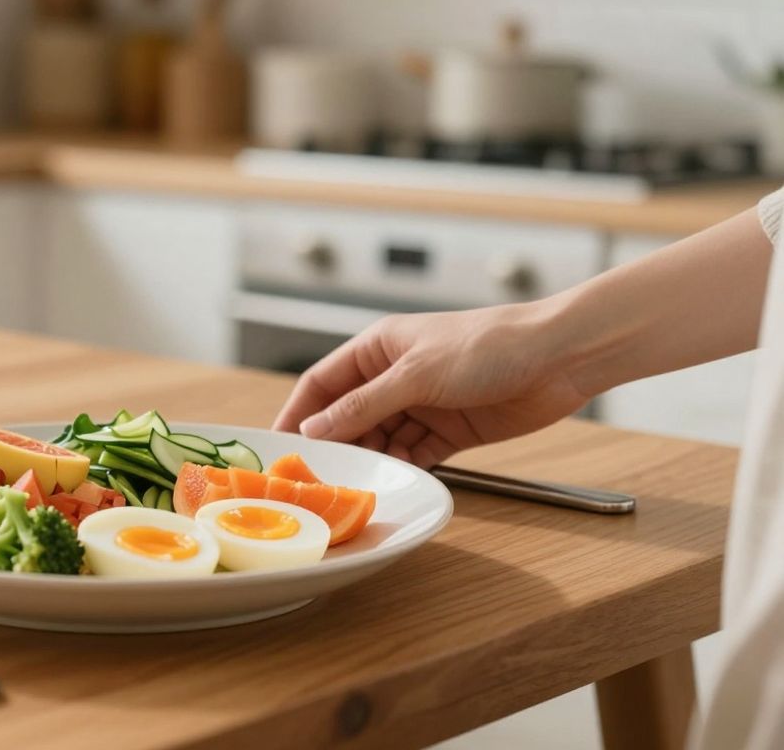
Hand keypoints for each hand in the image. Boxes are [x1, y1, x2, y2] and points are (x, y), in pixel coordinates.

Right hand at [273, 303, 592, 468]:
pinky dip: (401, 469)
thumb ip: (364, 405)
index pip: (323, 383)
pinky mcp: (449, 431)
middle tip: (310, 479)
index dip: (299, 412)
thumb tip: (315, 429)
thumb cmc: (487, 346)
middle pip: (348, 416)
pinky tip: (390, 484)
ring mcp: (421, 405)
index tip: (276, 445)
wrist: (558, 357)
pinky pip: (412, 454)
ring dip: (367, 461)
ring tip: (349, 488)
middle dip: (333, 445)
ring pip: (379, 439)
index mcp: (378, 349)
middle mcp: (394, 376)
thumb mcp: (416, 374)